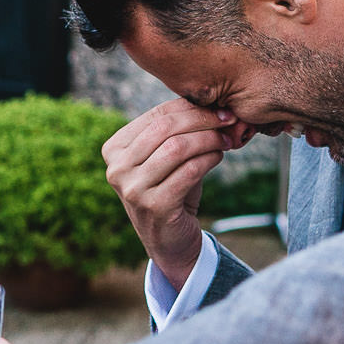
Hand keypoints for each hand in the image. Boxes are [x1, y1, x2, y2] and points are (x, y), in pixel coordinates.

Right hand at [102, 99, 249, 288]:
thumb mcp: (167, 158)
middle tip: (229, 120)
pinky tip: (219, 157)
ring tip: (227, 139)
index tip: (220, 108)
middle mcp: (117, 168)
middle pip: (166, 128)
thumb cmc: (171, 191)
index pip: (156, 115)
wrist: (169, 241)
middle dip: (203, 120)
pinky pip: (189, 171)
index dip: (191, 108)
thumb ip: (179, 131)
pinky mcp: (153, 205)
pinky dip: (210, 159)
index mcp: (114, 149)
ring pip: (178, 147)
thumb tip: (214, 103)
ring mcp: (132, 188)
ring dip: (209, 139)